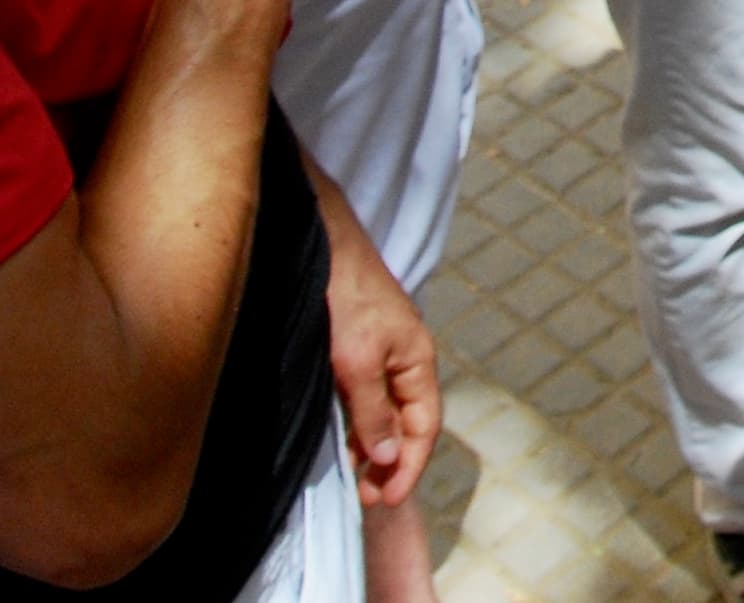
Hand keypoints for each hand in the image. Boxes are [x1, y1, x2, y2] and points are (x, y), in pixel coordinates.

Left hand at [315, 168, 440, 508]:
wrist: (318, 243)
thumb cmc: (343, 295)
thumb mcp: (357, 362)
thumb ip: (374, 412)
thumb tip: (390, 460)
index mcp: (417, 360)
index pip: (425, 427)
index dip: (409, 467)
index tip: (386, 500)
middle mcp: (405, 358)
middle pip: (409, 422)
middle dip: (393, 464)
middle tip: (367, 496)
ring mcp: (382, 351)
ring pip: (386, 411)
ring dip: (374, 446)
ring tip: (355, 476)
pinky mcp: (357, 347)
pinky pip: (367, 396)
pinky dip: (360, 423)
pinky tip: (343, 437)